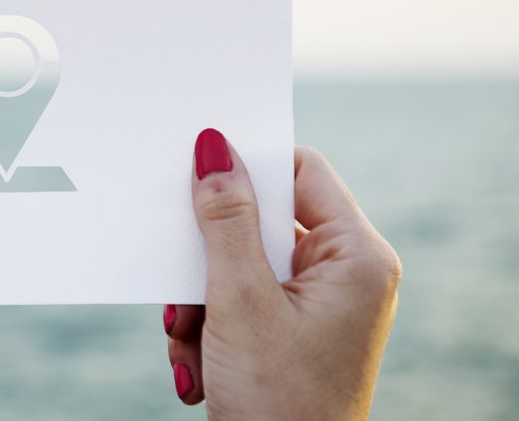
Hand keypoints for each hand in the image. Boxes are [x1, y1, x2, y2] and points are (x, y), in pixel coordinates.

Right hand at [164, 129, 400, 419]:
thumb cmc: (279, 403)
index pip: (301, 172)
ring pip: (240, 264)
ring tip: (192, 340)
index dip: (249, 166)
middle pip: (261, 223)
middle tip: (185, 286)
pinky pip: (240, 300)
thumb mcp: (240, 300)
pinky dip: (210, 326)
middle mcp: (343, 275)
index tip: (197, 170)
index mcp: (356, 257)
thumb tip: (213, 148)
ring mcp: (318, 306)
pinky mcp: (292, 331)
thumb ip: (225, 219)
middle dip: (210, 259)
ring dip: (202, 301)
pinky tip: (199, 366)